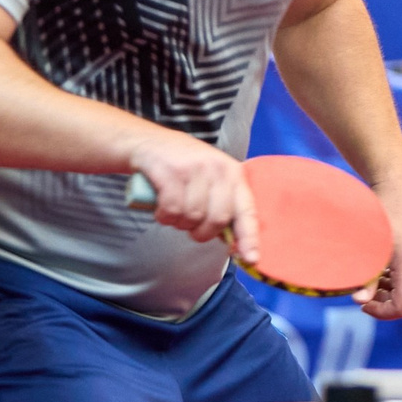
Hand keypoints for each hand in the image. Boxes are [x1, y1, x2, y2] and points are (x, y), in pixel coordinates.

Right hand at [128, 136, 261, 262]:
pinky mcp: (171, 171)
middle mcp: (218, 169)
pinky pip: (172, 209)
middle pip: (218, 219)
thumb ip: (222, 205)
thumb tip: (233, 242)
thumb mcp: (210, 179)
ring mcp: (195, 169)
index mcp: (234, 174)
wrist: (150, 142)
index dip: (249, 238)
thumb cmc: (183, 168)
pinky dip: (165, 216)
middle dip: (201, 232)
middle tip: (190, 226)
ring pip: (193, 216)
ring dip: (179, 223)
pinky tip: (162, 209)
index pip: (247, 210)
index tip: (252, 259)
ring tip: (173, 212)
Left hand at [355, 173, 401, 320]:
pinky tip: (381, 262)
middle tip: (363, 291)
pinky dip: (397, 275)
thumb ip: (367, 277)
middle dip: (384, 300)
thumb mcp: (371, 248)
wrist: (400, 184)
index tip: (363, 305)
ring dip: (390, 287)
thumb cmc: (382, 215)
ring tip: (370, 276)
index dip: (382, 312)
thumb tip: (360, 302)